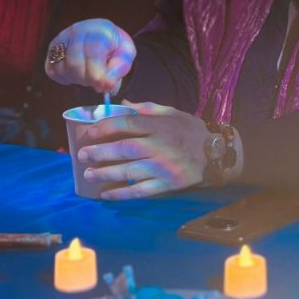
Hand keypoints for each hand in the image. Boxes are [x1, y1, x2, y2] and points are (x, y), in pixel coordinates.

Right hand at [45, 19, 135, 93]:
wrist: (101, 36)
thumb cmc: (114, 46)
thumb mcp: (126, 53)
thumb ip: (121, 67)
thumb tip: (107, 84)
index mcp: (98, 29)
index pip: (93, 52)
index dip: (97, 73)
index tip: (104, 87)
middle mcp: (76, 30)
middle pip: (74, 63)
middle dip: (87, 79)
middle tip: (98, 82)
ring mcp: (61, 39)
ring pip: (62, 69)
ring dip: (77, 79)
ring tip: (89, 74)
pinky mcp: (51, 50)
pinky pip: (52, 71)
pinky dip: (64, 79)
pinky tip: (77, 74)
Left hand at [76, 101, 208, 198]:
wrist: (217, 153)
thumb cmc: (192, 131)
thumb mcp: (173, 113)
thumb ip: (147, 109)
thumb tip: (123, 105)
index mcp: (159, 126)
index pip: (126, 124)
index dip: (104, 128)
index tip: (88, 132)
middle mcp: (160, 145)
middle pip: (124, 148)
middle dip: (100, 152)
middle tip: (82, 155)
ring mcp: (163, 166)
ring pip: (129, 170)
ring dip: (106, 173)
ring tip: (89, 174)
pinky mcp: (167, 183)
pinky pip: (141, 190)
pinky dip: (122, 193)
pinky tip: (107, 194)